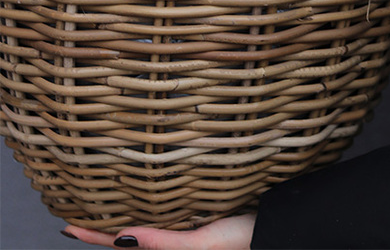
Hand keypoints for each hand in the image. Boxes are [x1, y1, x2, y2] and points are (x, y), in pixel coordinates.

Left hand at [61, 213, 255, 249]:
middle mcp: (172, 243)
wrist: (276, 231)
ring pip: (147, 226)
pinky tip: (151, 194)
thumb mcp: (200, 245)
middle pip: (130, 238)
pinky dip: (151, 207)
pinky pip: (166, 216)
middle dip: (105, 225)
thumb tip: (119, 238)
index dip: (91, 237)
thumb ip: (161, 244)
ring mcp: (186, 232)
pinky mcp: (200, 219)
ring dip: (126, 215)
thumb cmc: (242, 241)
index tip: (65, 227)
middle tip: (82, 207)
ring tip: (108, 198)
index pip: (119, 245)